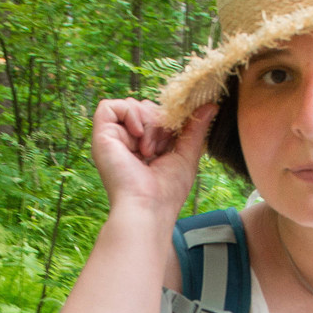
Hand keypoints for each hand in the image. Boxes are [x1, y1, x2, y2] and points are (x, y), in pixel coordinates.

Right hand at [90, 99, 214, 220]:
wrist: (148, 207)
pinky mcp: (101, 136)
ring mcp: (113, 139)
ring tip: (148, 150)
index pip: (156, 115)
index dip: (168, 120)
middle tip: (160, 148)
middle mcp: (127, 142)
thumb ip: (195, 129)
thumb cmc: (166, 192)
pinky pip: (109, 106)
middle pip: (145, 106)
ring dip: (148, 122)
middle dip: (159, 121)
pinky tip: (137, 134)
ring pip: (131, 105)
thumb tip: (211, 105)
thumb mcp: (186, 155)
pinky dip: (129, 113)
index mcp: (144, 147)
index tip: (174, 140)